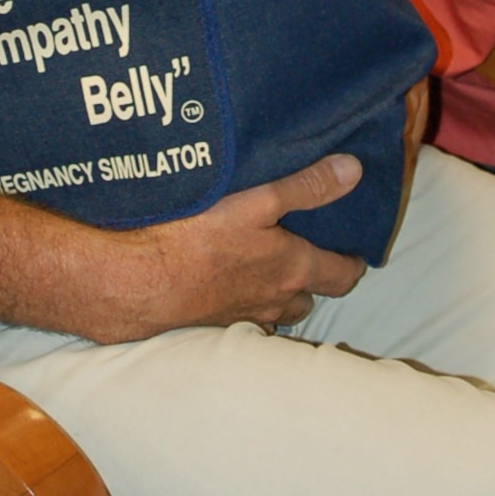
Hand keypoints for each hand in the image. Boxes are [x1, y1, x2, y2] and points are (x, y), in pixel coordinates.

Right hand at [100, 153, 364, 342]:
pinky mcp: (213, 323)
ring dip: (278, 294)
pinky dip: (244, 302)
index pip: (342, 275)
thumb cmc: (199, 238)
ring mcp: (243, 316)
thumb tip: (353, 171)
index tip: (352, 251)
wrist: (141, 282)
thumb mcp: (257, 200)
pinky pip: (242, 317)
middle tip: (305, 254)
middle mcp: (275, 300)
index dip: (351, 262)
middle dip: (313, 279)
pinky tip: (226, 283)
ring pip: (276, 310)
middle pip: (309, 297)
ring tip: (267, 268)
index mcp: (293, 270)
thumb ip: (306, 186)